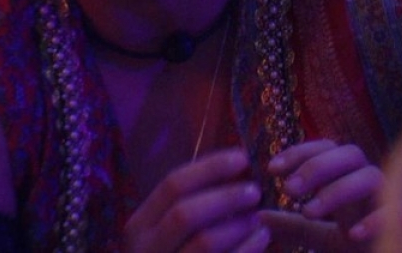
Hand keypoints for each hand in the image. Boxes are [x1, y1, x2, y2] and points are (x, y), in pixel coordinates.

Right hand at [124, 148, 269, 252]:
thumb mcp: (169, 232)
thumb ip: (194, 203)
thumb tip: (236, 166)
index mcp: (139, 226)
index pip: (173, 184)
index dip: (210, 168)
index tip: (242, 158)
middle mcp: (144, 250)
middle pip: (185, 212)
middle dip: (225, 198)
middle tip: (255, 191)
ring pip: (204, 242)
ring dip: (237, 225)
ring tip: (259, 218)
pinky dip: (247, 249)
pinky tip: (262, 238)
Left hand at [260, 140, 383, 251]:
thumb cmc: (360, 247)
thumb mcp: (322, 236)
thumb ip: (293, 226)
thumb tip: (259, 217)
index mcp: (350, 178)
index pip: (326, 149)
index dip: (299, 153)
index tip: (271, 169)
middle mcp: (370, 182)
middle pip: (349, 154)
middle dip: (317, 167)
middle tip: (288, 189)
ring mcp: (391, 199)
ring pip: (369, 177)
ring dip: (337, 190)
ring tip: (308, 212)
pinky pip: (397, 212)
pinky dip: (375, 220)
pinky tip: (353, 234)